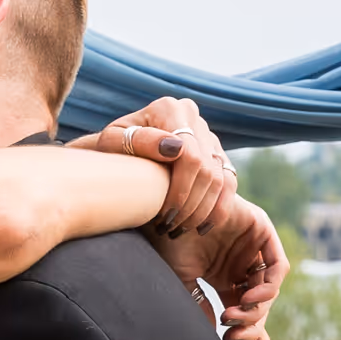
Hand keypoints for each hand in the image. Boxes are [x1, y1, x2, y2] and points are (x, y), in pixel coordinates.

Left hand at [68, 97, 237, 238]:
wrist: (117, 152)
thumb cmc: (110, 149)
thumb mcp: (112, 142)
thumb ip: (139, 140)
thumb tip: (175, 147)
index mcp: (170, 109)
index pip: (189, 155)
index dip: (181, 190)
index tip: (164, 216)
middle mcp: (193, 117)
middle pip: (207, 169)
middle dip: (191, 206)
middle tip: (170, 229)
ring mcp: (207, 134)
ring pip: (221, 178)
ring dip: (204, 211)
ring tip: (180, 230)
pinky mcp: (216, 152)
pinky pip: (229, 182)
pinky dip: (219, 208)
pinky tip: (202, 227)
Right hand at [147, 196, 287, 339]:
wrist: (164, 209)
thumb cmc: (166, 240)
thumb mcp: (183, 279)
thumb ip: (200, 306)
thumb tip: (216, 336)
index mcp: (224, 275)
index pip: (245, 310)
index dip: (255, 338)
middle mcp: (242, 263)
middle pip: (258, 304)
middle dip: (252, 328)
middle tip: (234, 339)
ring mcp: (253, 247)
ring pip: (268, 289)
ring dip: (256, 309)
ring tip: (233, 317)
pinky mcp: (262, 230)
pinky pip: (277, 266)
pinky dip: (268, 286)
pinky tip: (248, 299)